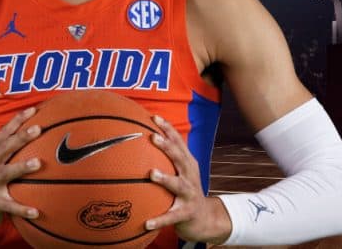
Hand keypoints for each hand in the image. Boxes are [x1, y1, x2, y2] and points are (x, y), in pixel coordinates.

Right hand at [0, 106, 42, 234]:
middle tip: (38, 129)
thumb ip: (8, 152)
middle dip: (20, 137)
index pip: (4, 134)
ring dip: (21, 167)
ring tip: (38, 163)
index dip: (17, 121)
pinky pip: (8, 206)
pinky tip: (36, 211)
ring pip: (5, 173)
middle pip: (5, 148)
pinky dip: (21, 208)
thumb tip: (37, 138)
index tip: (33, 110)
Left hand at [144, 115, 231, 243]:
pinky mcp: (186, 213)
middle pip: (180, 158)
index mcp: (187, 164)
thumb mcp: (179, 172)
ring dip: (166, 178)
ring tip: (152, 173)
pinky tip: (146, 223)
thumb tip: (137, 140)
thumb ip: (165, 158)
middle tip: (153, 137)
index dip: (168, 129)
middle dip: (168, 147)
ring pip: (178, 185)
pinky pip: (171, 217)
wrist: (204, 218)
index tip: (154, 117)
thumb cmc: (185, 190)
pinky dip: (160, 219)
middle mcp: (190, 176)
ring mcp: (190, 194)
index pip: (178, 142)